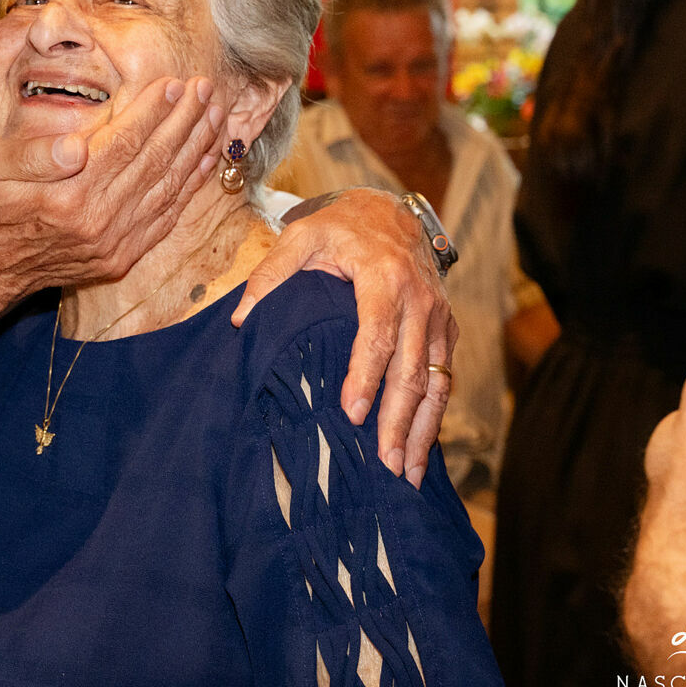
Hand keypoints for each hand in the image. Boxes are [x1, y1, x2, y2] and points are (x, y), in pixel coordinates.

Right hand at [0, 77, 224, 306]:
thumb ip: (31, 155)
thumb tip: (74, 146)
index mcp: (68, 196)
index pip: (124, 143)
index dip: (153, 111)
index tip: (175, 84)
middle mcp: (98, 222)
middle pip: (153, 161)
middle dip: (184, 121)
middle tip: (205, 88)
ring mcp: (114, 243)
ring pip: (167, 188)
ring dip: (195, 149)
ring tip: (215, 116)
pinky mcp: (122, 256)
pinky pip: (165, 217)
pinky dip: (188, 188)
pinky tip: (203, 163)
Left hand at [233, 188, 456, 485]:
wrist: (391, 210)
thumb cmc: (341, 226)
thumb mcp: (301, 237)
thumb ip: (270, 275)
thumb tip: (240, 320)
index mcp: (384, 278)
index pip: (376, 336)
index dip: (366, 378)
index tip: (351, 415)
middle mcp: (420, 301)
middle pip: (412, 371)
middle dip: (398, 422)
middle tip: (385, 466)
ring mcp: (438, 318)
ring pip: (436, 383)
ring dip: (422, 431)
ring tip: (407, 476)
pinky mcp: (445, 331)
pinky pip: (444, 380)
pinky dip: (434, 418)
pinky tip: (420, 452)